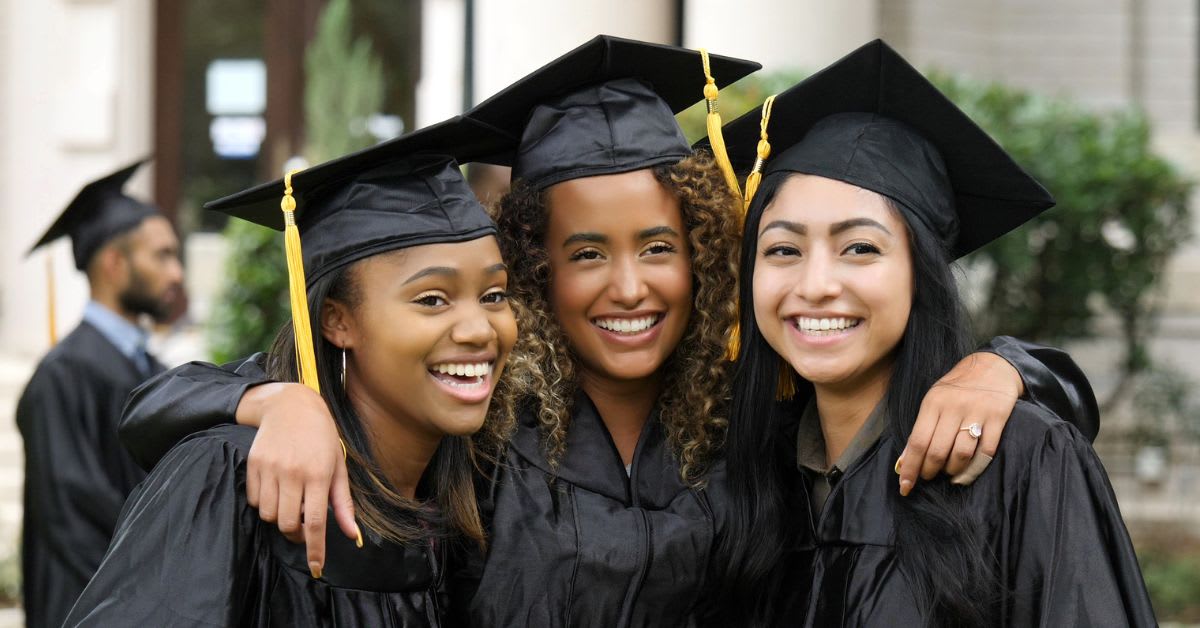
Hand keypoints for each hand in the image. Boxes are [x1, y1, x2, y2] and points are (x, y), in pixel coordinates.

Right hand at [238, 382, 359, 577]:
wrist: (292, 406)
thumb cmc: (321, 438)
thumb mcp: (338, 467)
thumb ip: (343, 504)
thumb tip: (352, 536)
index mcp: (319, 475)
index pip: (314, 522)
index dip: (314, 549)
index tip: (316, 568)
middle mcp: (293, 473)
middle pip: (287, 524)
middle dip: (295, 533)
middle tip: (303, 524)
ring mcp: (270, 468)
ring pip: (267, 515)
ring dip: (278, 518)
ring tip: (289, 503)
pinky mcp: (253, 464)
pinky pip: (253, 500)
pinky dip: (263, 503)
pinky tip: (275, 489)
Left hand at [896, 352, 1022, 494]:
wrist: (993, 366)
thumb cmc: (958, 388)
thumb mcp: (934, 400)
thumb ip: (921, 429)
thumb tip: (904, 461)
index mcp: (933, 402)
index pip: (918, 442)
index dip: (911, 468)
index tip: (905, 487)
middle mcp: (954, 407)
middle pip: (938, 451)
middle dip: (930, 471)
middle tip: (929, 476)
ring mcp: (977, 412)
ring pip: (961, 454)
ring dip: (952, 471)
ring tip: (948, 473)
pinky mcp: (998, 417)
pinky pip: (986, 451)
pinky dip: (975, 468)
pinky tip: (967, 472)